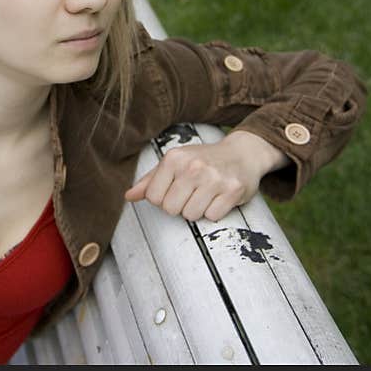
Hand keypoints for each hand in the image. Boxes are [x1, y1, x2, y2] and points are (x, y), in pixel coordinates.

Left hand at [123, 130, 289, 221]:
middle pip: (171, 209)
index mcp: (174, 158)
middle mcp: (193, 166)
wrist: (242, 153)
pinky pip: (212, 217)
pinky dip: (215, 211)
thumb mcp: (175, 162)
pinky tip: (219, 197)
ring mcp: (214, 178)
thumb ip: (150, 180)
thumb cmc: (204, 159)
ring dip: (198, 210)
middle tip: (193, 193)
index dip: (164, 199)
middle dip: (180, 206)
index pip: (154, 198)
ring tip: (206, 195)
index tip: (176, 190)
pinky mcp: (232, 190)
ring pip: (191, 216)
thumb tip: (128, 196)